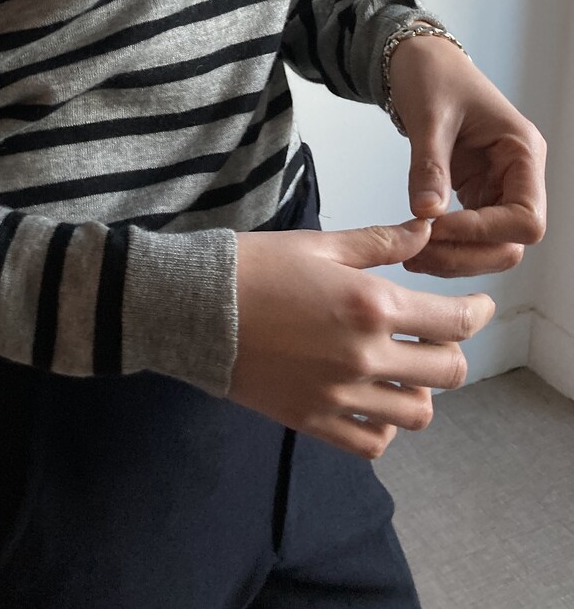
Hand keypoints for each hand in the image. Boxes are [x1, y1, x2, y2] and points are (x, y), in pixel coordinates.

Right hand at [230, 219, 494, 458]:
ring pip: (417, 413)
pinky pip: (373, 442)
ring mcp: (339, 395)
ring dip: (419, 389)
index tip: (478, 308)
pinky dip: (382, 424)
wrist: (194, 306)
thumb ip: (379, 243)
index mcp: (370, 305)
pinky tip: (370, 397)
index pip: (454, 322)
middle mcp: (364, 356)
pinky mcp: (312, 421)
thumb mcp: (319, 245)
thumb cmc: (255, 265)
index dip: (477, 314)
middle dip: (451, 351)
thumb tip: (425, 230)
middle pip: (448, 372)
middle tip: (435, 336)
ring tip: (401, 368)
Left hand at [386, 31, 547, 276]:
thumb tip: (426, 213)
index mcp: (522, 152)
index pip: (526, 217)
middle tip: (416, 254)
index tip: (436, 228)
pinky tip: (414, 243)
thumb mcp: (429, 116)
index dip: (483, 232)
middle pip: (512, 242)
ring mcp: (498, 186)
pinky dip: (446, 245)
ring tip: (409, 254)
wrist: (418, 59)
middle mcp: (518, 174)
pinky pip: (470, 233)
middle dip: (467, 254)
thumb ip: (429, 166)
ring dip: (455, 257)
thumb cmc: (432, 74)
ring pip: (492, 246)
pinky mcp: (476, 192)